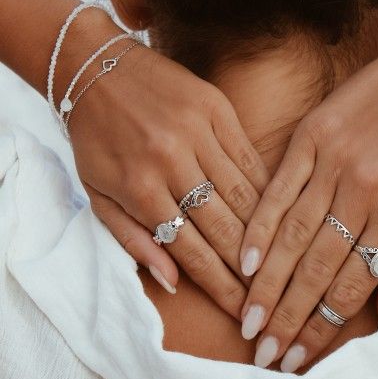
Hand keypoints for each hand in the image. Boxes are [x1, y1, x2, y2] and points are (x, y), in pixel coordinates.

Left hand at [64, 10, 267, 317]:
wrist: (95, 67)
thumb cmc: (95, 137)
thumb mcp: (98, 193)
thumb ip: (134, 240)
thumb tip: (173, 281)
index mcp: (139, 187)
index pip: (190, 250)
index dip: (219, 286)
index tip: (241, 311)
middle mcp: (172, 161)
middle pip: (223, 227)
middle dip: (248, 269)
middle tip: (269, 295)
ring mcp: (198, 131)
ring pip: (243, 194)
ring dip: (264, 233)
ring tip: (280, 262)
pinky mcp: (217, 108)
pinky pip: (250, 157)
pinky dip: (266, 189)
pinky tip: (279, 211)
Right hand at [240, 4, 377, 369]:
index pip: (352, 286)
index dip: (322, 325)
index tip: (297, 354)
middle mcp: (364, 194)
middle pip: (316, 268)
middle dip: (289, 316)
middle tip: (264, 350)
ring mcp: (335, 163)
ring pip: (294, 235)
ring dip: (269, 282)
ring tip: (249, 317)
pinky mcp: (313, 135)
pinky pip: (281, 187)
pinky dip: (261, 224)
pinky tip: (244, 256)